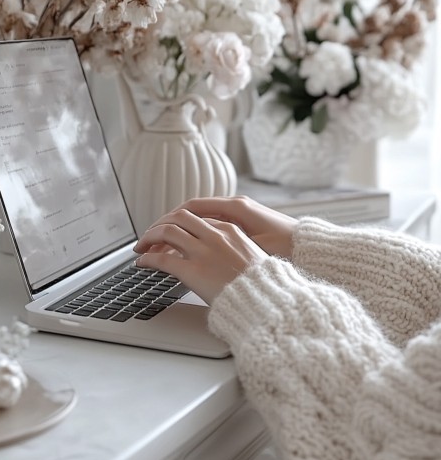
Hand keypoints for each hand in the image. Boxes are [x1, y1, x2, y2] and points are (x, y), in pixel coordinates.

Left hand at [134, 208, 268, 303]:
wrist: (266, 300)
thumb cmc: (263, 285)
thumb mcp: (254, 256)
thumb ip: (236, 249)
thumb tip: (225, 255)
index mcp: (230, 230)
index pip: (197, 218)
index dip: (180, 223)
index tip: (172, 232)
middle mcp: (214, 236)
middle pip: (179, 217)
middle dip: (161, 223)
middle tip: (151, 234)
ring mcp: (203, 252)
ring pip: (166, 232)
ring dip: (149, 237)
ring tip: (141, 246)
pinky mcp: (192, 271)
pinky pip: (161, 260)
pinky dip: (148, 259)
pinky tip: (142, 264)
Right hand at [164, 195, 298, 258]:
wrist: (310, 250)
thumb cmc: (286, 248)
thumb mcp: (253, 245)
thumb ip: (224, 242)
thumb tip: (196, 246)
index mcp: (236, 208)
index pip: (191, 208)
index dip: (167, 221)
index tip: (152, 234)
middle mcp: (235, 208)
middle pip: (191, 214)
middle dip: (167, 227)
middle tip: (149, 243)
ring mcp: (239, 216)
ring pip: (200, 221)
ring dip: (180, 233)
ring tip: (161, 250)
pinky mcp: (243, 227)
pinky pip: (211, 228)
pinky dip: (195, 237)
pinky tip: (186, 251)